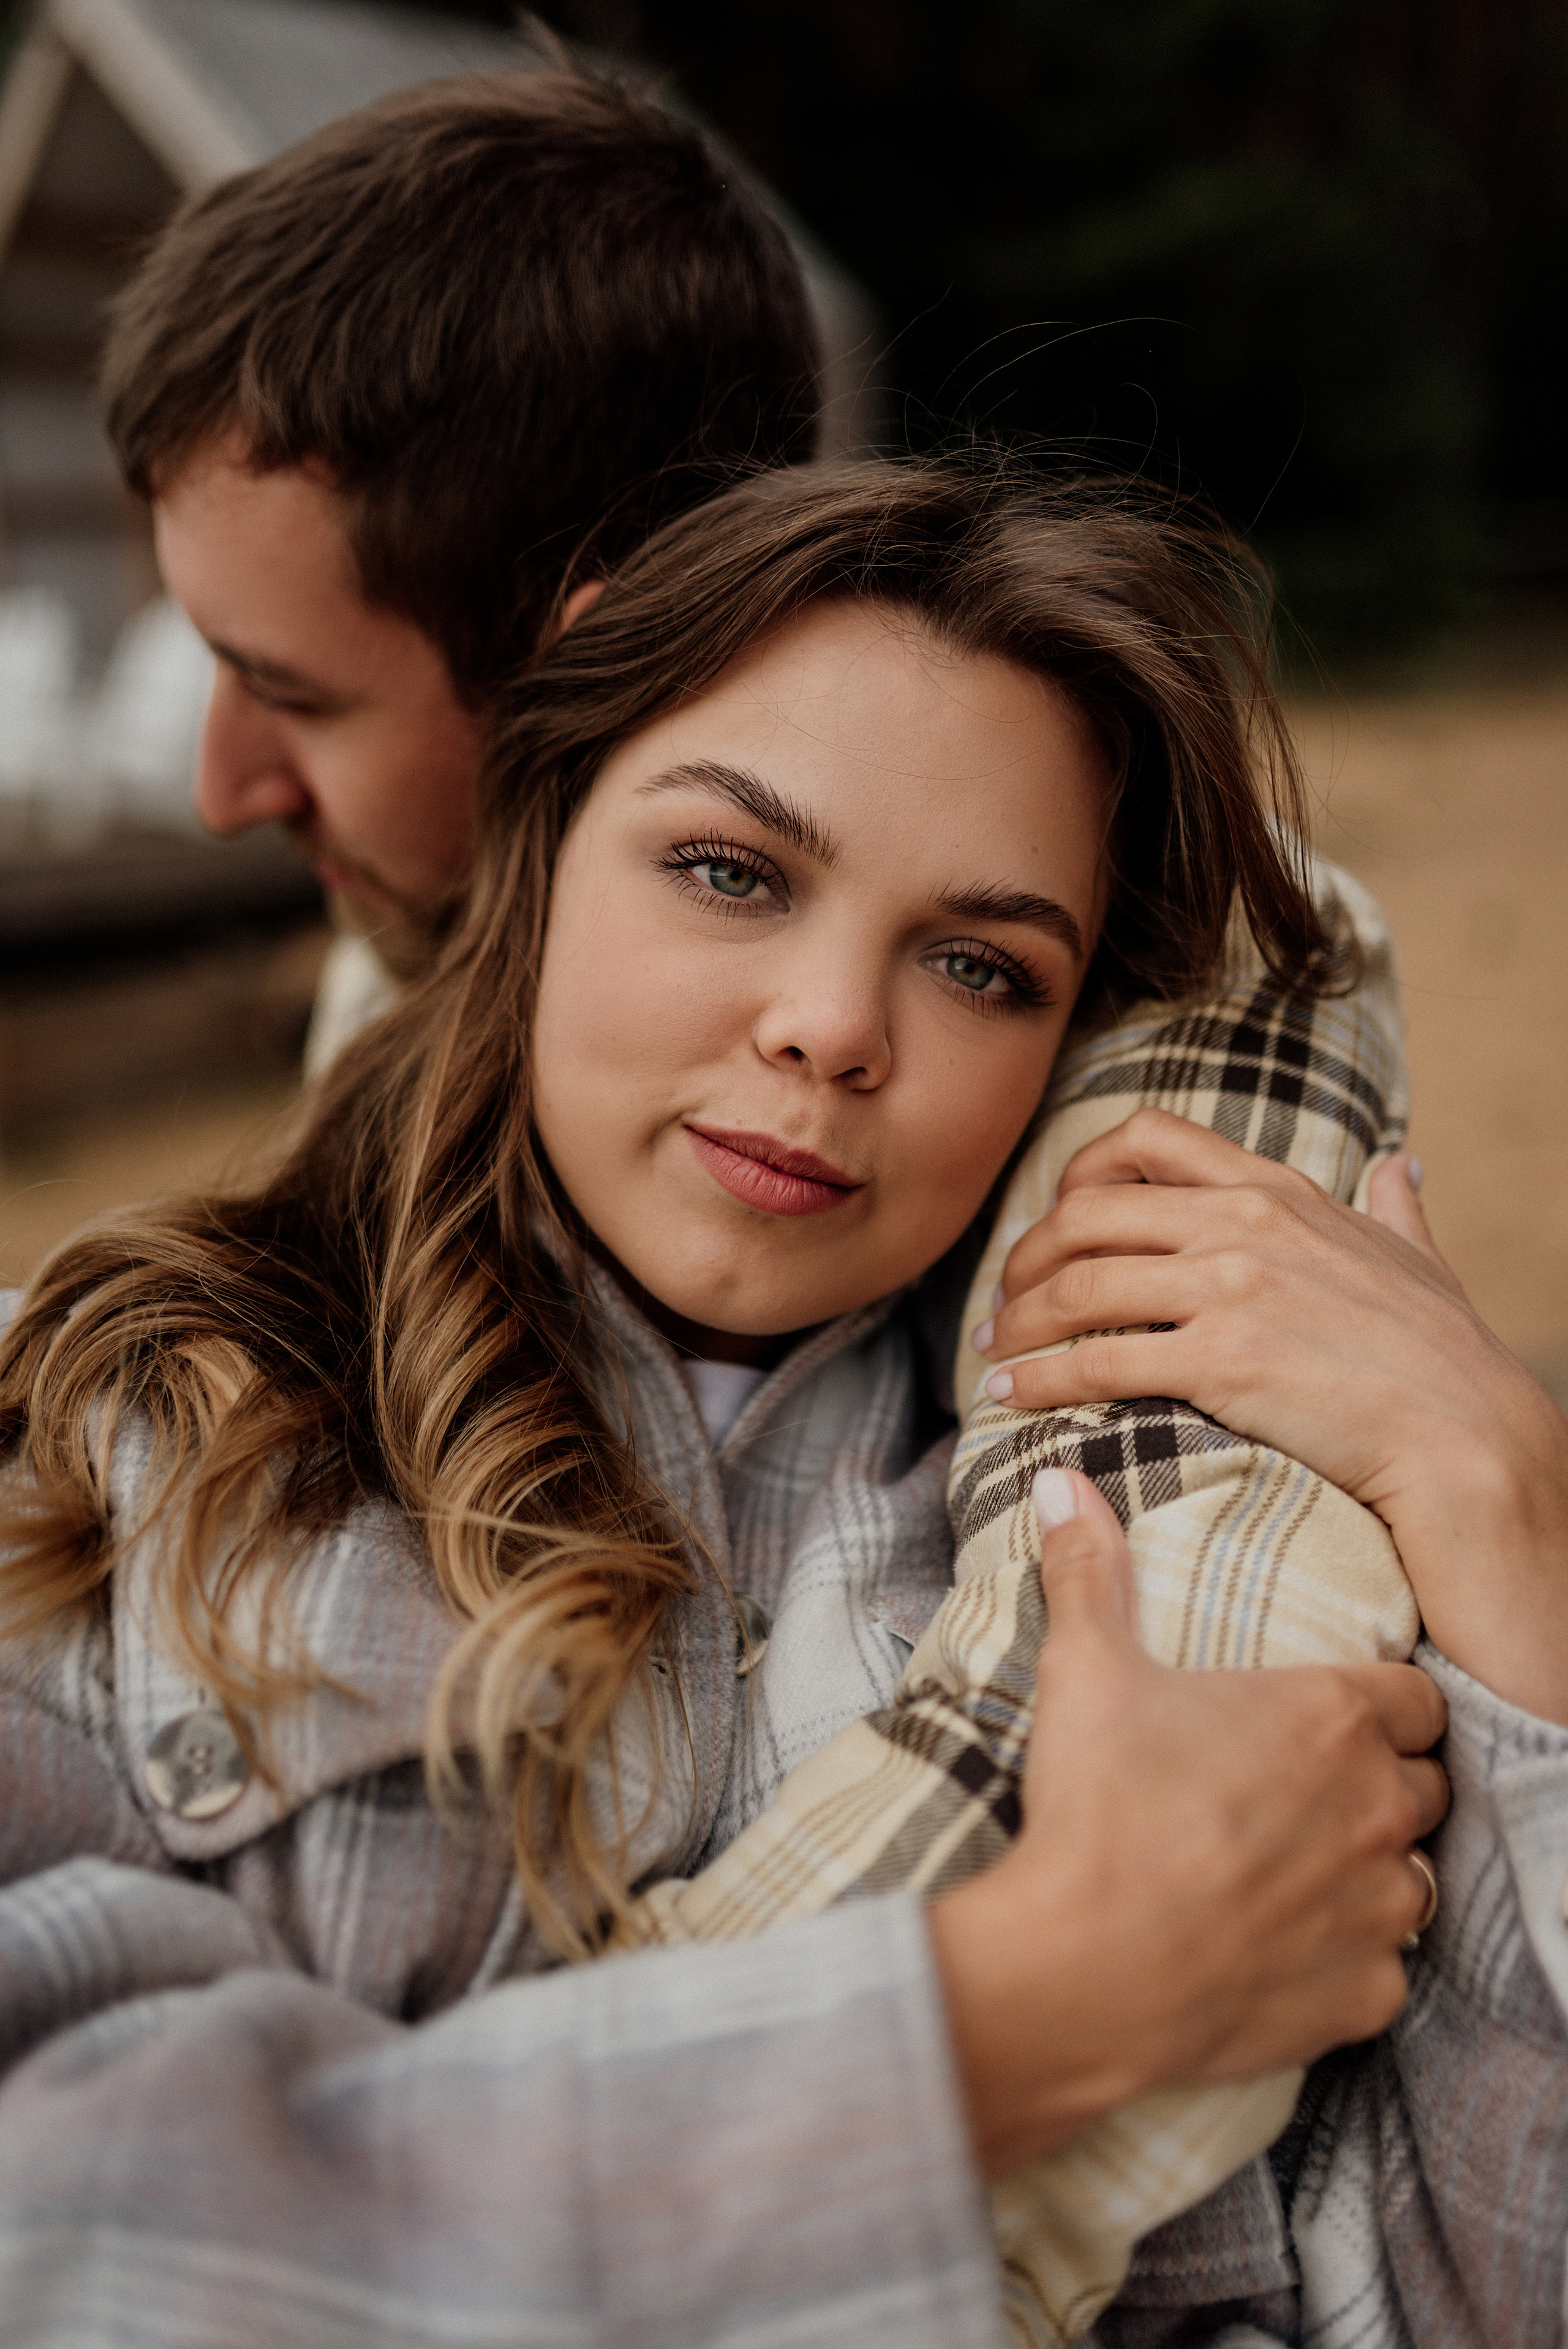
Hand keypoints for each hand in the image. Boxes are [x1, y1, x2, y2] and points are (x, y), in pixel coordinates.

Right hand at [927, 1470, 1447, 2180]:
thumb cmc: (1094, 1810)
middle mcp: (1377, 1806)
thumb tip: (1058, 1480)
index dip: (1378, 1705)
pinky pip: (1387, 1970)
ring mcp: (1380, 1907)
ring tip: (1295, 1870)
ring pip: (1416, 1878)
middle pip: (1424, 1783)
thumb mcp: (1085, 1671)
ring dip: (1371, 1871)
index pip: (1415, 1696)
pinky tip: (1283, 1949)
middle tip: (1299, 1791)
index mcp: (1331, 1717)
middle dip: (1377, 1785)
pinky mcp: (1365, 1994)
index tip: (1327, 1720)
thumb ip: (1089, 1570)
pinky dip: (1348, 1960)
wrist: (1080, 1971)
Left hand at [973, 1110, 1567, 1722]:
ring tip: (992, 1354)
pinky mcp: (1222, 1362)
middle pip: (1087, 1213)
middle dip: (1024, 1257)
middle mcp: (1246, 1224)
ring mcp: (1232, 1290)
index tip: (1052, 1223)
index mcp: (1276, 1190)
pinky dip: (1037, 1378)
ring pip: (1079, 1286)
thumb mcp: (1416, 1258)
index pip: (1147, 1139)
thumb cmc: (1445, 1356)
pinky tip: (1011, 1398)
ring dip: (1017, 1322)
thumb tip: (1400, 1165)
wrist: (1469, 1437)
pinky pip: (1096, 1361)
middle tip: (1001, 1301)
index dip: (1077, 1175)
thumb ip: (1394, 1207)